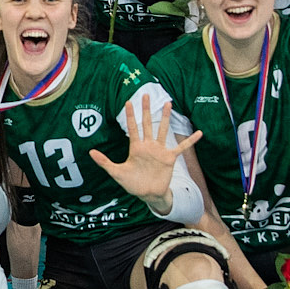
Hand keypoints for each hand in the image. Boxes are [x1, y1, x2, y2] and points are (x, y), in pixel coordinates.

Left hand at [88, 93, 201, 209]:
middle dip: (146, 109)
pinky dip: (190, 141)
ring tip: (168, 103)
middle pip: (147, 123)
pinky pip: (182, 147)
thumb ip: (105, 162)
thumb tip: (90, 153)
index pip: (132, 127)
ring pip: (162, 130)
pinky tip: (199, 133)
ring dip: (165, 117)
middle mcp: (148, 145)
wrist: (148, 194)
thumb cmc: (132, 183)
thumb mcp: (117, 173)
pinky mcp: (170, 158)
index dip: (130, 115)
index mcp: (136, 147)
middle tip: (146, 94)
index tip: (128, 101)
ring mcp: (160, 150)